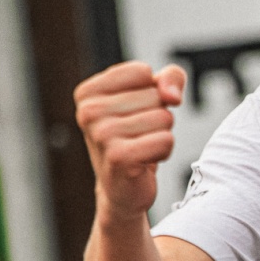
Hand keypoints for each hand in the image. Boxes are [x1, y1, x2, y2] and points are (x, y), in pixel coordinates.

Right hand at [75, 61, 186, 224]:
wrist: (124, 188)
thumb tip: (172, 96)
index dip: (152, 92)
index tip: (135, 113)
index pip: (142, 72)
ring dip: (162, 135)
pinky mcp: (118, 157)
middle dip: (158, 116)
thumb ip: (170, 77)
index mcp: (88, 92)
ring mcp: (101, 135)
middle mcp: (88, 111)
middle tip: (138, 136)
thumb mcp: (154, 95)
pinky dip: (165, 151)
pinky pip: (166, 139)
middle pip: (155, 96)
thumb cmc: (138, 136)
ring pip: (163, 117)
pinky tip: (145, 161)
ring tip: (141, 148)